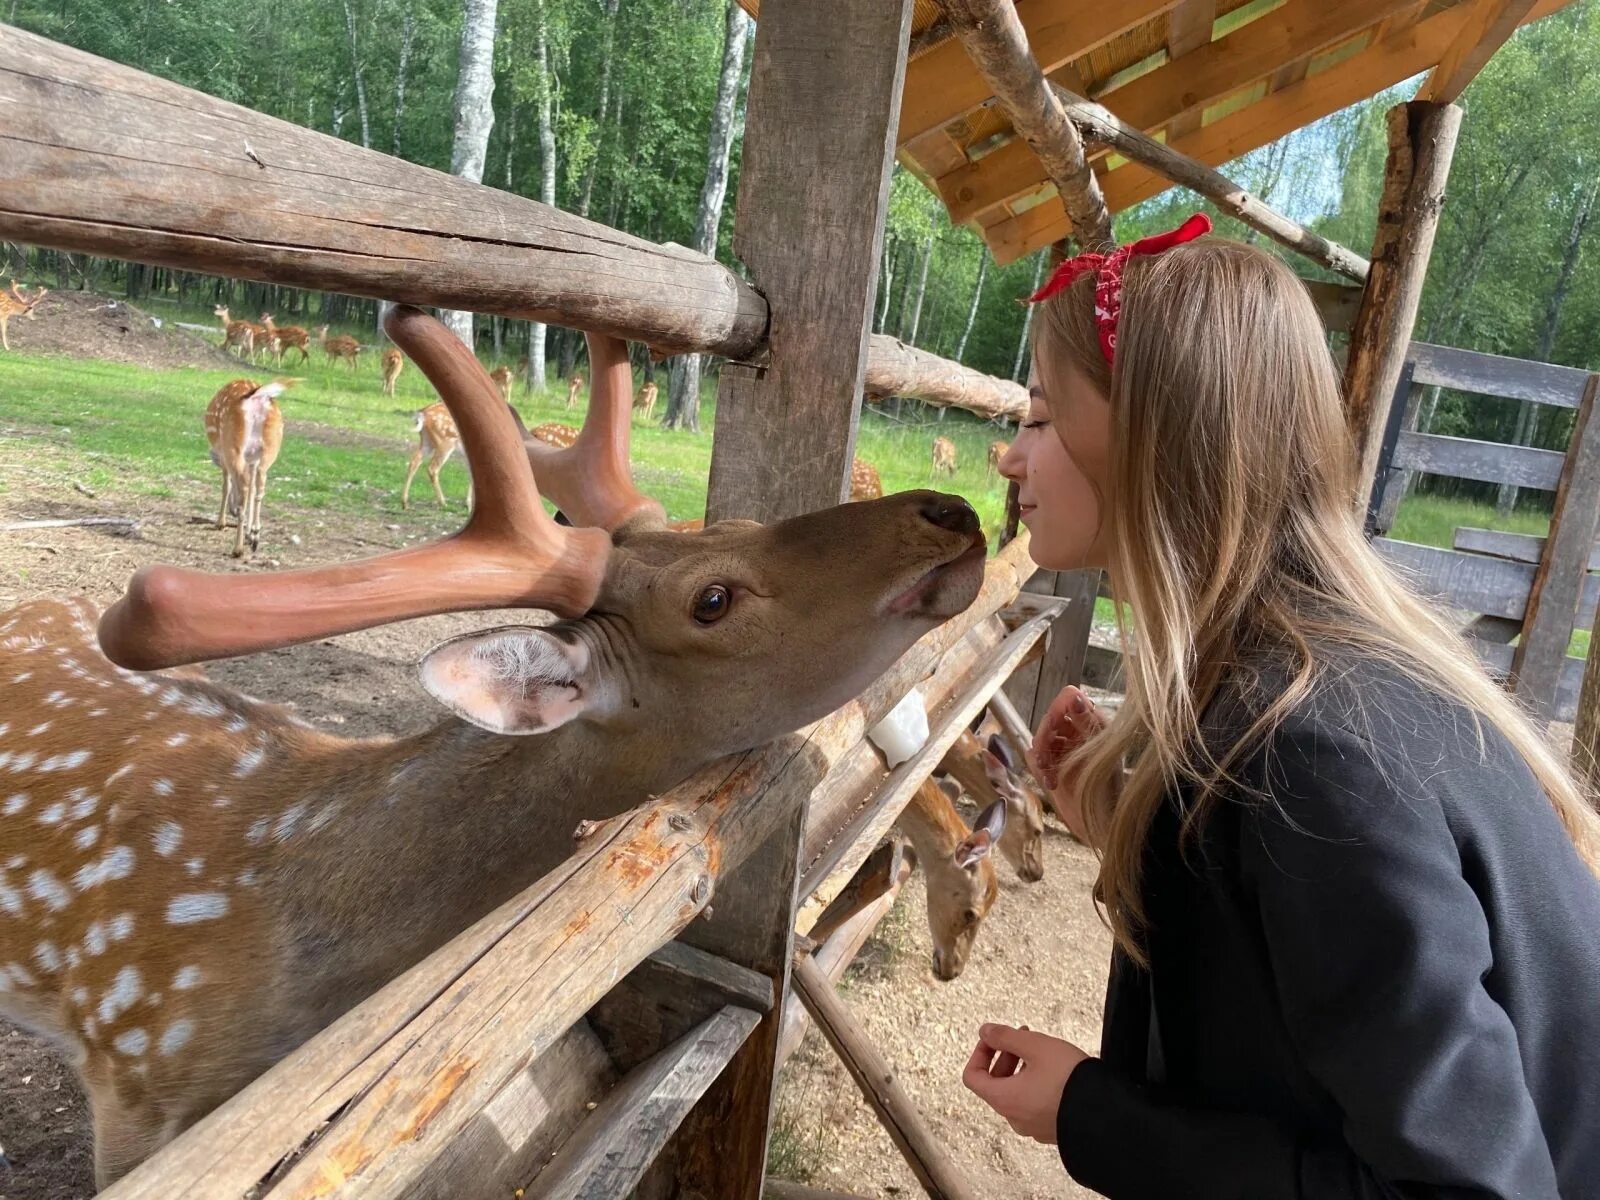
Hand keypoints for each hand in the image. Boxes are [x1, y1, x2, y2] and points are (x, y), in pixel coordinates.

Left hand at [962, 1023, 1088, 1144]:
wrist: (1107, 1114)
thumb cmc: (1070, 1082)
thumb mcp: (1035, 1046)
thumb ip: (1005, 1036)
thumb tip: (985, 1032)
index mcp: (1004, 1099)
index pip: (973, 1076)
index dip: (979, 1052)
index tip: (993, 1038)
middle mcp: (1015, 1117)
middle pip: (995, 1085)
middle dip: (1004, 1056)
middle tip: (1020, 1038)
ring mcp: (1034, 1126)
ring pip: (1016, 1094)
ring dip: (1021, 1069)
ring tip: (1041, 1051)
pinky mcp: (1052, 1129)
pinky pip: (1034, 1105)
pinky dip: (1036, 1085)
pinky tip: (1055, 1072)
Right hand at [1027, 685, 1105, 839]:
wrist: (1101, 825)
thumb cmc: (1108, 790)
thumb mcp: (1099, 751)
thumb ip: (1085, 721)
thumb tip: (1074, 694)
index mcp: (1094, 723)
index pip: (1068, 698)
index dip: (1057, 709)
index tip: (1054, 728)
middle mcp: (1078, 732)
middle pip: (1050, 718)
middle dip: (1045, 737)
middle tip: (1047, 760)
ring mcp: (1064, 749)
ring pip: (1040, 736)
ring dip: (1042, 755)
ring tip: (1050, 776)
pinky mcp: (1052, 766)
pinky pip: (1035, 755)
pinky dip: (1040, 768)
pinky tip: (1051, 782)